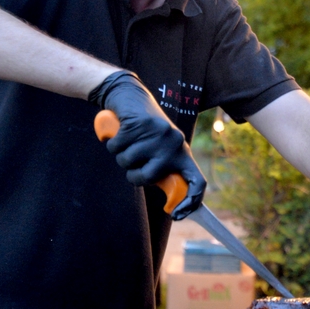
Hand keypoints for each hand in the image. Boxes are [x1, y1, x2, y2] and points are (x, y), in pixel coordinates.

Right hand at [89, 70, 205, 218]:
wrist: (130, 94)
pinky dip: (113, 143)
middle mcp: (173, 143)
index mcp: (182, 151)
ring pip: (128, 163)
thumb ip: (164, 168)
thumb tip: (171, 200)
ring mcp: (156, 134)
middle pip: (149, 177)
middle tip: (132, 163)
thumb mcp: (160, 148)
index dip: (190, 202)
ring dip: (121, 156)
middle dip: (134, 174)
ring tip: (127, 142)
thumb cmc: (144, 130)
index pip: (197, 181)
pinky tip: (119, 132)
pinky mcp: (137, 125)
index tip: (177, 213)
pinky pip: (117, 148)